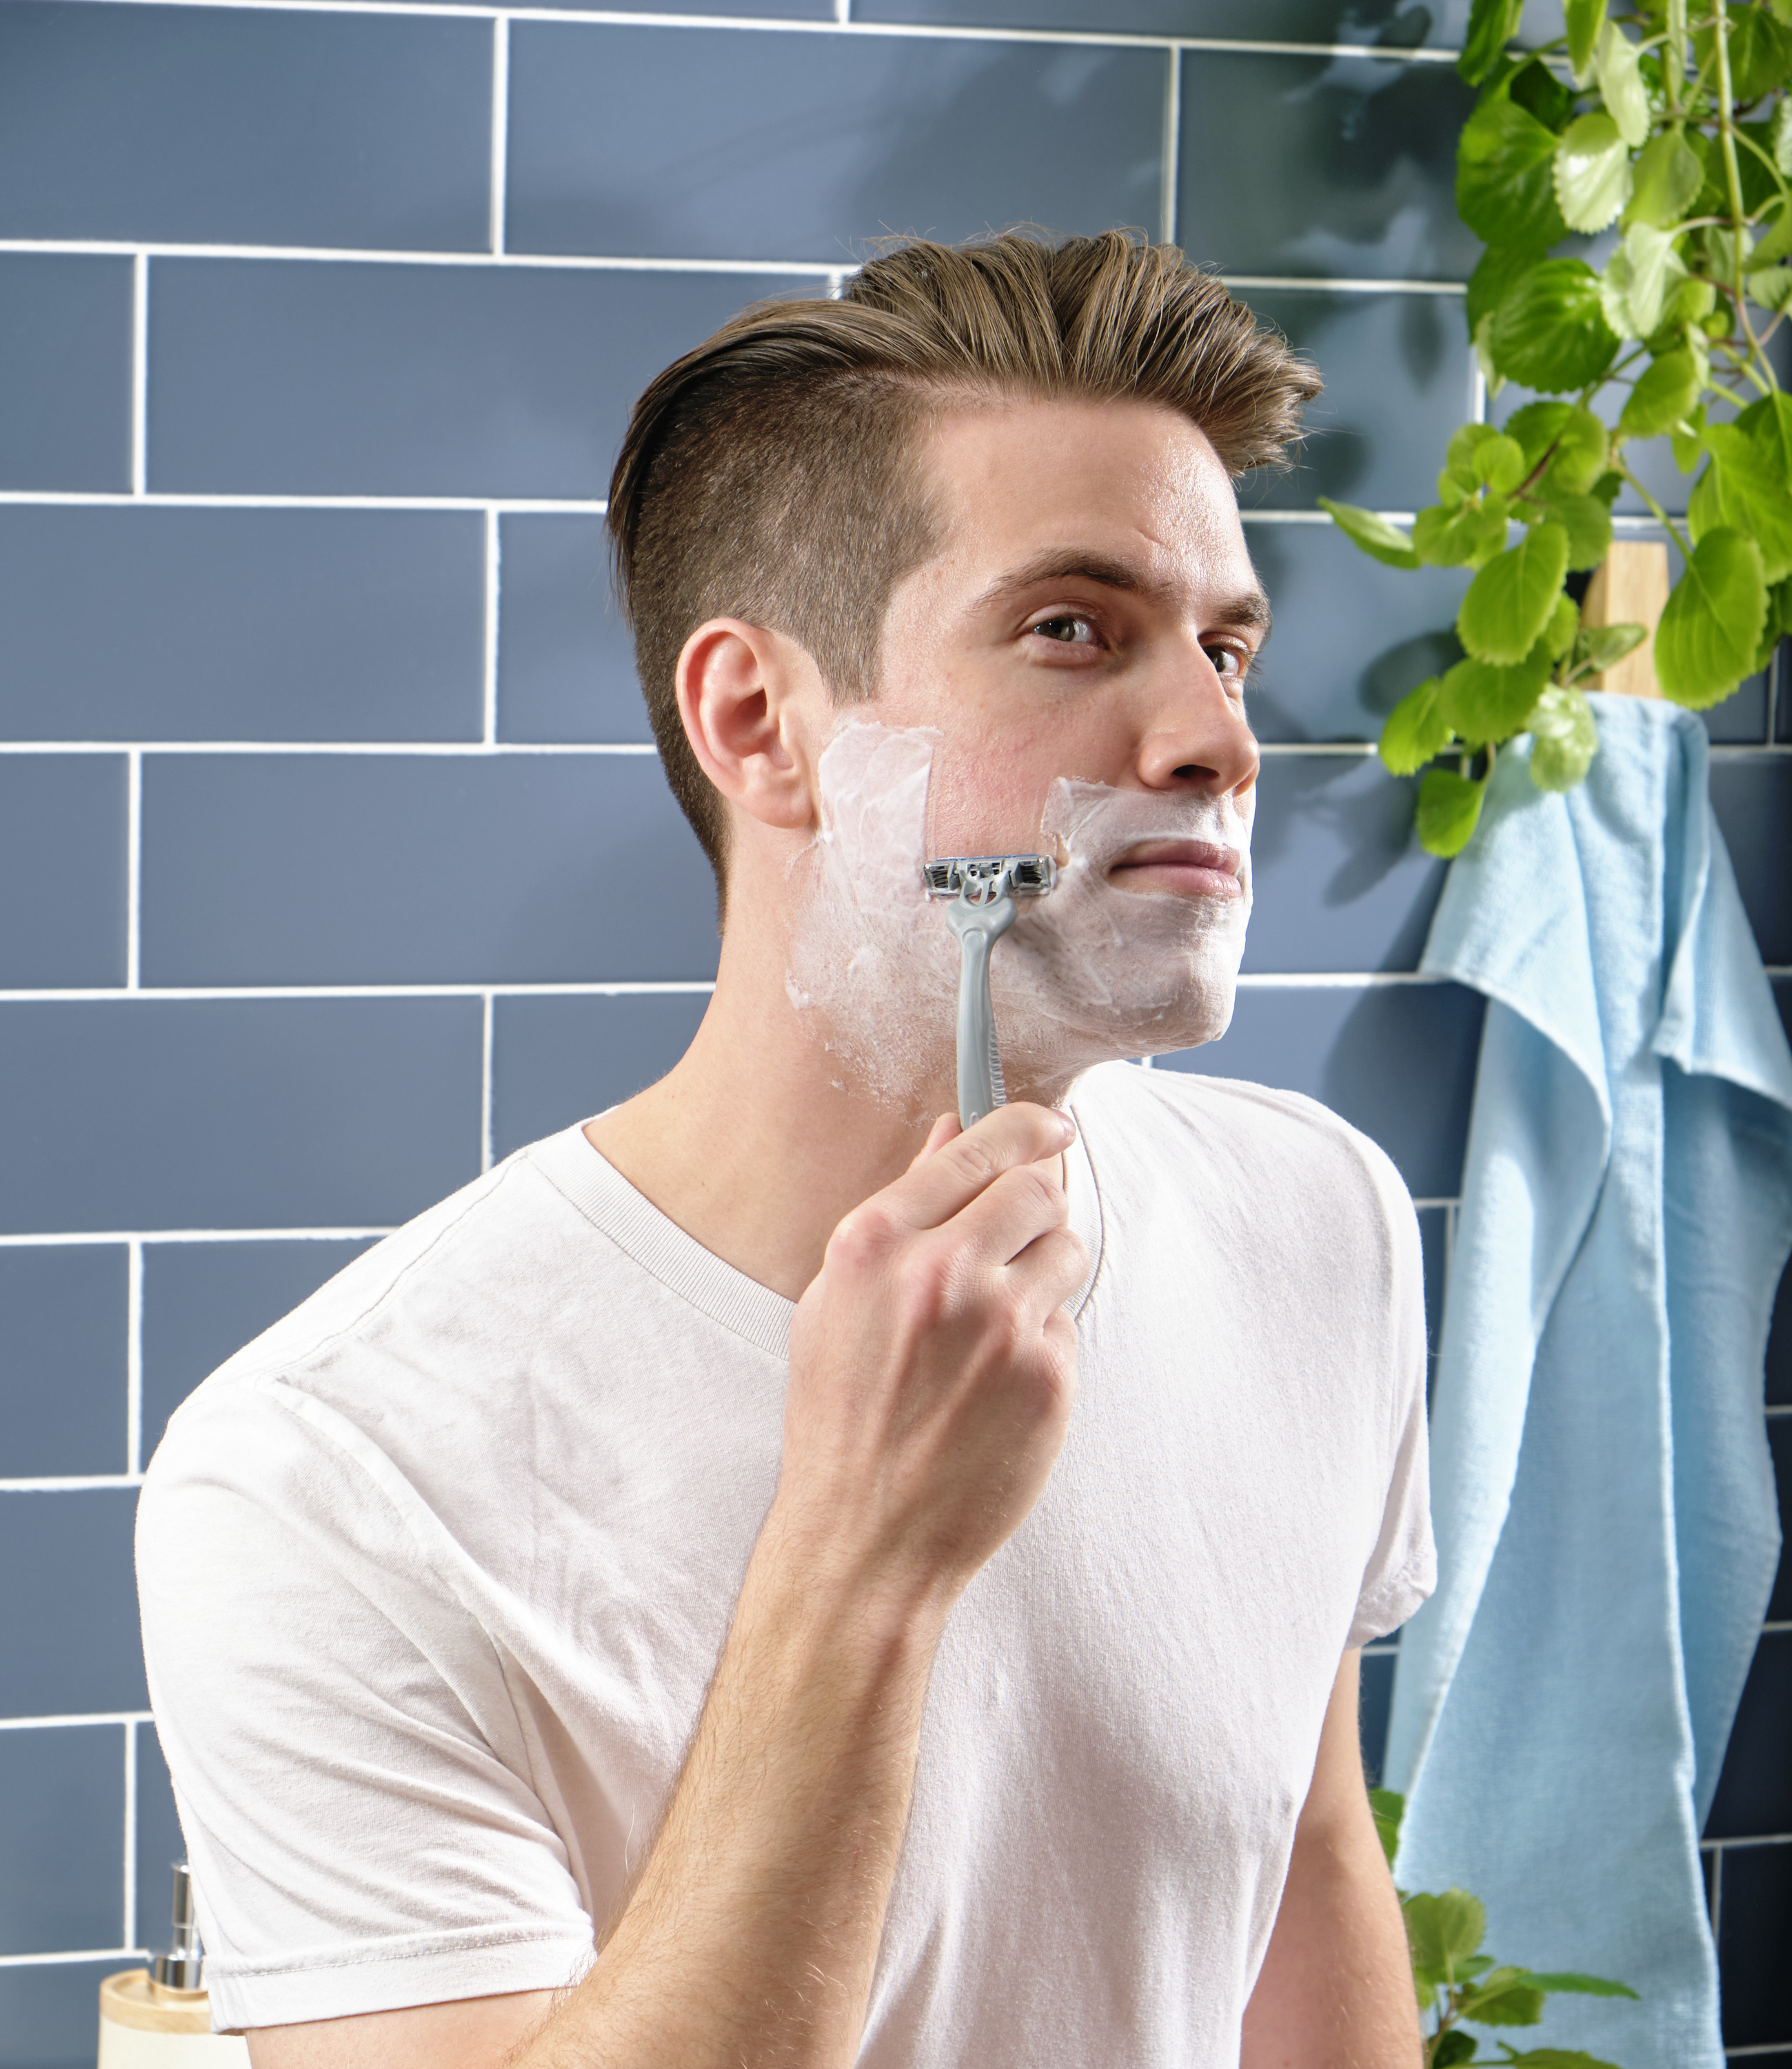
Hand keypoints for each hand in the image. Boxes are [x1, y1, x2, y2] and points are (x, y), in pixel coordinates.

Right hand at [773, 1102, 1086, 1616]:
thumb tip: (951, 1132)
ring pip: (1066, 1250)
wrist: (864, 1535)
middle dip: (1039, 1201)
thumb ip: (902, 1209)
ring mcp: (1000, 1325)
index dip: (1027, 1126)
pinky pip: (1067, 1323)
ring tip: (992, 1327)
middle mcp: (939, 1273)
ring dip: (1043, 1273)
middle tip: (1020, 1232)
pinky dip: (1043, 1343)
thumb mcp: (838, 1300)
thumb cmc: (842, 1416)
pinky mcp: (1047, 1375)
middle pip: (1039, 1187)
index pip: (979, 1145)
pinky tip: (997, 1384)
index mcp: (875, 1243)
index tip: (1053, 1125)